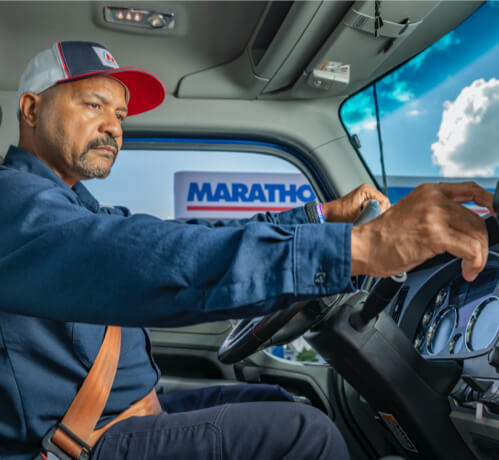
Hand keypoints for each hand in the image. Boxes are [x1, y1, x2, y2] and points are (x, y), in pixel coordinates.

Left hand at [322, 184, 389, 222]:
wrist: (329, 214)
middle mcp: (367, 190)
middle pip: (384, 203)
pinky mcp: (364, 200)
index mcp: (366, 190)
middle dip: (379, 212)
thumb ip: (372, 214)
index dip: (382, 211)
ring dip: (376, 213)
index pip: (385, 201)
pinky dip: (372, 213)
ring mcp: (366, 195)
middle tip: (371, 219)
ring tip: (366, 218)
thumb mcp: (357, 215)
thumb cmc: (339, 214)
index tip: (374, 217)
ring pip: (380, 206)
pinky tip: (365, 218)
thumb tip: (383, 216)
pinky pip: (374, 208)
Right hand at [351, 182, 493, 281]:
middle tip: (475, 259)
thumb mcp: (412, 215)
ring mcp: (434, 215)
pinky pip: (470, 249)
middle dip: (482, 243)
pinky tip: (466, 270)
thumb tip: (462, 230)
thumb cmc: (383, 237)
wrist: (364, 247)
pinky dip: (475, 263)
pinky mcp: (434, 234)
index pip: (471, 190)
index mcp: (429, 192)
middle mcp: (433, 199)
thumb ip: (436, 215)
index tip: (496, 216)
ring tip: (471, 268)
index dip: (489, 203)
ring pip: (477, 234)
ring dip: (479, 256)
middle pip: (478, 218)